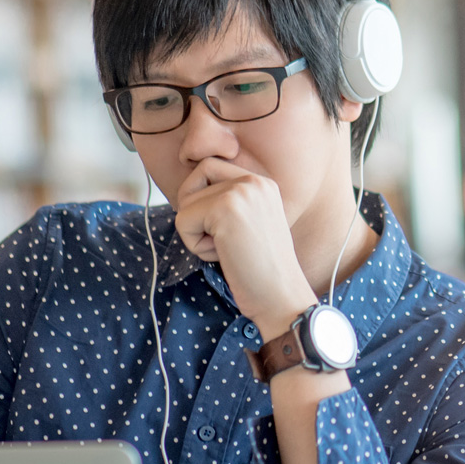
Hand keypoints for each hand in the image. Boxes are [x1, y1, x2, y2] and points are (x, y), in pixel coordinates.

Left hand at [171, 157, 314, 336]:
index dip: (201, 195)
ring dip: (196, 232)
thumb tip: (185, 195)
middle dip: (196, 212)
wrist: (281, 297)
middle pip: (195, 178)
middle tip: (219, 239)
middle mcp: (255, 180)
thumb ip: (226, 203)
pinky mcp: (226, 209)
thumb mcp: (250, 225)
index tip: (217, 226)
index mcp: (263, 183)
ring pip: (186, 202)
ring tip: (226, 249)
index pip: (210, 166)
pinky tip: (223, 256)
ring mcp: (241, 192)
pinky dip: (195, 245)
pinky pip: (183, 221)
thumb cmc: (262, 271)